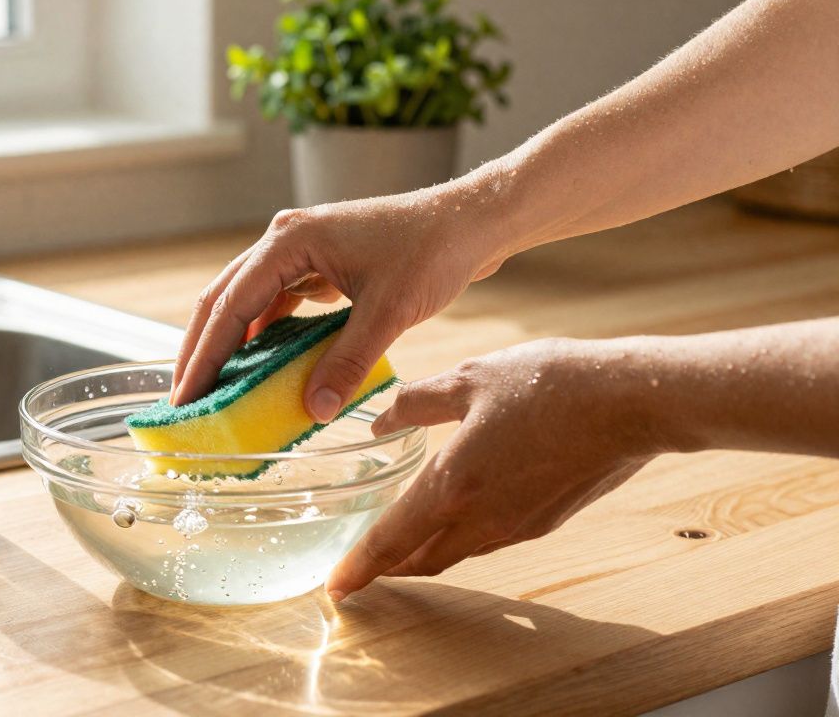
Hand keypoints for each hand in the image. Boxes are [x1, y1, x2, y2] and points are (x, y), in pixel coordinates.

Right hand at [170, 184, 514, 421]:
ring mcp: (299, 250)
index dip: (205, 355)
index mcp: (289, 240)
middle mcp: (284, 239)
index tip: (187, 395)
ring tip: (213, 389)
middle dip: (202, 351)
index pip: (231, 305)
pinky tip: (257, 367)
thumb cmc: (433, 251)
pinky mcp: (317, 264)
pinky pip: (274, 303)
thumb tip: (313, 410)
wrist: (470, 221)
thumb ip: (347, 361)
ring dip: (228, 344)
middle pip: (223, 299)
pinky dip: (261, 336)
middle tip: (185, 400)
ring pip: (245, 302)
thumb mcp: (389, 312)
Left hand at [326, 337, 664, 600]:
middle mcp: (481, 520)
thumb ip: (417, 403)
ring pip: (457, 553)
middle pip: (422, 560)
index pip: (391, 541)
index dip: (359, 566)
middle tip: (363, 566)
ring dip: (425, 553)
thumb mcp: (468, 379)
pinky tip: (461, 511)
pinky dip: (461, 537)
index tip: (335, 587)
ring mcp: (517, 526)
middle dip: (388, 568)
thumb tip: (380, 417)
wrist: (630, 403)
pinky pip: (489, 539)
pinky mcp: (545, 520)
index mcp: (452, 487)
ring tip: (403, 540)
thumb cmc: (549, 384)